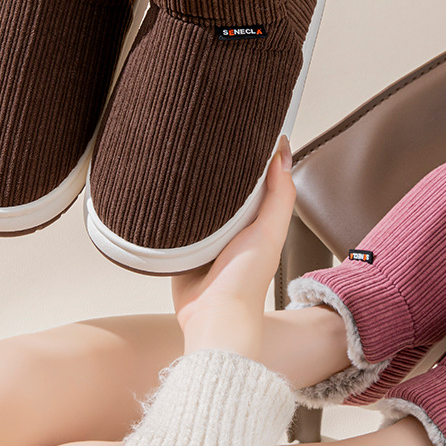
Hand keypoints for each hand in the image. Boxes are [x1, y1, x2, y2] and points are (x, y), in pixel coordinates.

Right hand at [171, 136, 295, 360]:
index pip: (256, 182)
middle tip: (205, 139)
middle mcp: (233, 229)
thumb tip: (282, 154)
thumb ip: (280, 196)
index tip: (243, 130)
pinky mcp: (182, 249)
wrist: (212, 316)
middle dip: (216, 170)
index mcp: (257, 222)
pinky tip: (163, 193)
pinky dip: (170, 211)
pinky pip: (174, 224)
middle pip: (224, 190)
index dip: (252, 158)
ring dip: (190, 189)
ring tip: (181, 160)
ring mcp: (206, 239)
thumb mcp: (270, 231)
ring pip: (197, 204)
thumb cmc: (245, 281)